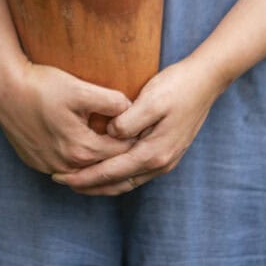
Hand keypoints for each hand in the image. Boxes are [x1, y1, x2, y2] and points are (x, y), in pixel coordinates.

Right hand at [0, 60, 135, 174]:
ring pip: (85, 174)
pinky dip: (80, 166)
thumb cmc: (42, 85)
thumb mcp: (80, 89)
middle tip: (142, 148)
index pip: (122, 152)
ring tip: (118, 155)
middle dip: (124, 159)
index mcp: (82, 149)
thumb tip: (132, 109)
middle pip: (105, 168)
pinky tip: (88, 154)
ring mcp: (49, 166)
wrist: (2, 88)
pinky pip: (66, 171)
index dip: (138, 141)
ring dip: (102, 166)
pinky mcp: (37, 163)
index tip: (149, 131)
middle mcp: (67, 165)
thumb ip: (111, 101)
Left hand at [51, 55, 224, 194]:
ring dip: (102, 183)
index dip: (83, 177)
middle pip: (117, 184)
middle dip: (88, 185)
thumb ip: (129, 120)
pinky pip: (135, 173)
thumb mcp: (151, 99)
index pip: (110, 172)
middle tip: (61, 180)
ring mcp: (165, 160)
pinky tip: (104, 168)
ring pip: (126, 181)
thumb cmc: (177, 86)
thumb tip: (110, 134)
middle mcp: (160, 163)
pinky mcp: (166, 153)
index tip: (60, 176)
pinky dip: (116, 175)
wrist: (206, 81)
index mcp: (153, 152)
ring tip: (78, 179)